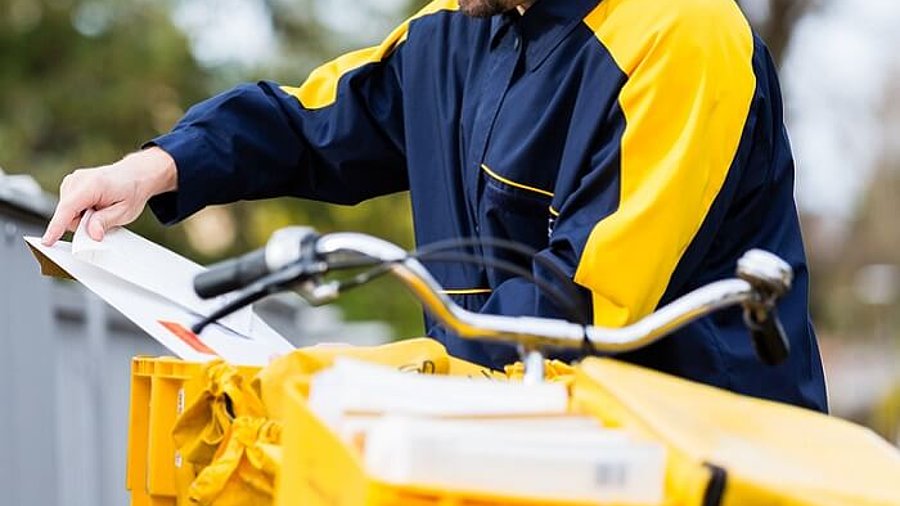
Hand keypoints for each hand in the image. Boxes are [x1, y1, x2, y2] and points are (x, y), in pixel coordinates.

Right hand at [41, 147, 177, 245]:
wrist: (135, 174)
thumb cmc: (131, 190)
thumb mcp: (125, 212)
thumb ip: (105, 222)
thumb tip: (92, 234)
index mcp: (92, 184)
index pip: (68, 209)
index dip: (57, 227)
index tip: (48, 240)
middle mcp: (78, 179)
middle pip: (67, 214)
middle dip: (82, 223)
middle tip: (103, 218)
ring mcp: (73, 180)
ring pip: (67, 212)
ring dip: (82, 217)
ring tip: (101, 209)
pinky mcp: (71, 183)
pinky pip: (69, 206)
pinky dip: (81, 211)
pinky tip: (95, 205)